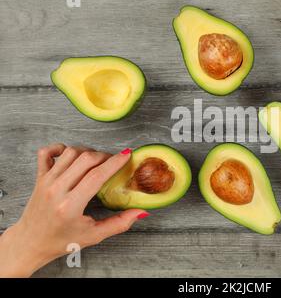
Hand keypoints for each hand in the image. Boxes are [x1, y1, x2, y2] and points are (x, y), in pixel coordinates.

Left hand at [0, 144, 147, 276]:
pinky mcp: (39, 177)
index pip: (96, 175)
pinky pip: (47, 152)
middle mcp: (56, 190)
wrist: (30, 243)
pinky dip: (61, 148)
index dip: (114, 162)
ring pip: (70, 152)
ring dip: (88, 152)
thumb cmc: (60, 241)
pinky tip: (71, 154)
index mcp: (70, 206)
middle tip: (114, 161)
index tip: (127, 154)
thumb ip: (119, 223)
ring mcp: (46, 181)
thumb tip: (140, 212)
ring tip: (97, 160)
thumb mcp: (94, 236)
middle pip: (85, 160)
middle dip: (105, 156)